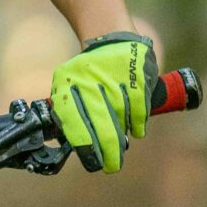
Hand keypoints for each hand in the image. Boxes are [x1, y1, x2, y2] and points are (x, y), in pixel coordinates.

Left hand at [50, 32, 157, 172]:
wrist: (112, 40)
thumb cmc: (87, 72)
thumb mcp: (68, 85)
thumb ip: (68, 112)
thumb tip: (73, 145)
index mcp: (67, 85)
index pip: (75, 124)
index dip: (86, 148)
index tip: (94, 163)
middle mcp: (90, 82)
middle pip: (102, 127)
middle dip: (108, 152)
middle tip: (111, 166)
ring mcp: (114, 79)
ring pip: (122, 120)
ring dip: (122, 137)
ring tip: (121, 146)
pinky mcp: (137, 76)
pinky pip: (139, 110)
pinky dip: (138, 124)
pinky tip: (136, 131)